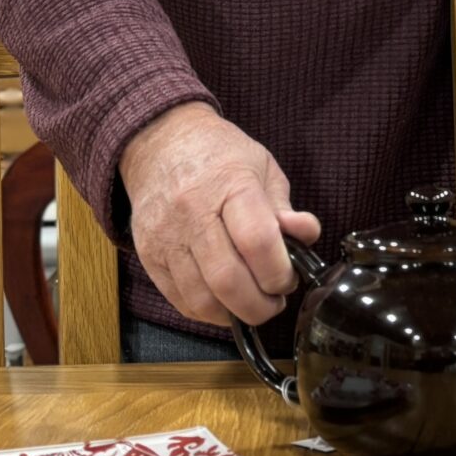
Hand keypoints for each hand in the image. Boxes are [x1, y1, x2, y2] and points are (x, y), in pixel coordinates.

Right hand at [119, 103, 321, 328]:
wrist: (159, 142)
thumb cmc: (217, 154)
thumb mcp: (261, 167)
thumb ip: (284, 208)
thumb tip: (306, 236)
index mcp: (229, 184)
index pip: (257, 242)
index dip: (279, 273)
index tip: (288, 279)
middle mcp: (192, 212)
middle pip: (228, 280)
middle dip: (260, 306)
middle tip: (274, 301)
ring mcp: (166, 236)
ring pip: (201, 299)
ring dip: (234, 313)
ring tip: (251, 303)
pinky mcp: (148, 254)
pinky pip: (180, 300)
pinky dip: (207, 311)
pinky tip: (224, 301)